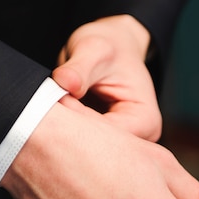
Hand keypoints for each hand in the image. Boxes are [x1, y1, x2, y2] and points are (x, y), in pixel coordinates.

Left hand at [53, 15, 161, 140]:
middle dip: (69, 129)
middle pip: (95, 151)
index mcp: (146, 123)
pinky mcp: (100, 145)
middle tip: (53, 101)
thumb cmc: (107, 46)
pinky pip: (76, 147)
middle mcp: (137, 141)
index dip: (78, 120)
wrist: (108, 47)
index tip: (60, 97)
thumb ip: (80, 67)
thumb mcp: (94, 49)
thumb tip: (66, 82)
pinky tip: (55, 115)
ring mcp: (117, 146)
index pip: (106, 138)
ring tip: (55, 104)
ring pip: (83, 152)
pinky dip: (62, 132)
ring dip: (64, 132)